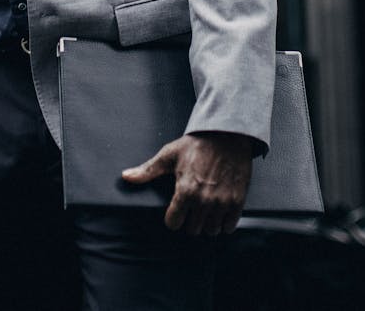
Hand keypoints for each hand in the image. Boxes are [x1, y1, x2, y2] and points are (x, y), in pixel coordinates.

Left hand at [121, 131, 252, 235]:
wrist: (226, 134)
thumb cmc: (197, 144)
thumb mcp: (169, 155)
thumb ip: (148, 170)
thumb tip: (126, 177)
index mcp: (185, 191)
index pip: (173, 224)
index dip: (173, 217)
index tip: (176, 210)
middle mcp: (203, 201)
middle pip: (193, 230)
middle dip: (190, 221)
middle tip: (192, 208)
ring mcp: (222, 202)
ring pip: (211, 231)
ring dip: (207, 223)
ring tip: (206, 209)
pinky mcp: (237, 201)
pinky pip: (229, 227)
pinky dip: (224, 222)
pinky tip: (220, 211)